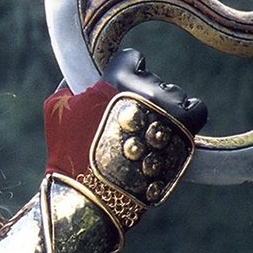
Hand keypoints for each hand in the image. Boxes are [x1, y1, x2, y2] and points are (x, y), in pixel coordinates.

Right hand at [45, 48, 206, 178]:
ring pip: (174, 94)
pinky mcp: (184, 133)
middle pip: (153, 80)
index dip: (125, 70)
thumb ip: (70, 83)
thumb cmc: (68, 150)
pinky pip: (196, 109)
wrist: (91, 194)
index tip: (120, 85)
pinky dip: (188, 114)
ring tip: (147, 128)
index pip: (132, 58)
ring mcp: (168, 112)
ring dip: (163, 107)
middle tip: (128, 116)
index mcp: (116, 79)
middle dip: (141, 94)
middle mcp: (147, 91)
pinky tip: (174, 124)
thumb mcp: (56, 108)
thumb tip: (80, 75)